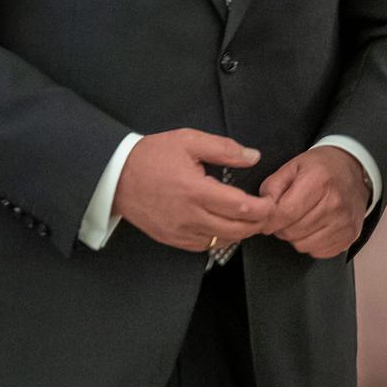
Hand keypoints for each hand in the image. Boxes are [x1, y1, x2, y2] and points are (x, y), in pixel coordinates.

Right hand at [114, 128, 270, 252]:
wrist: (115, 177)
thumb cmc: (152, 156)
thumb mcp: (188, 140)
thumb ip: (224, 149)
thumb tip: (253, 156)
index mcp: (196, 190)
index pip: (241, 207)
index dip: (263, 208)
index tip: (271, 201)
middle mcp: (190, 216)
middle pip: (237, 230)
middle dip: (258, 223)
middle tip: (268, 213)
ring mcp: (180, 232)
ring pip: (223, 241)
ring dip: (241, 232)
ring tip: (249, 218)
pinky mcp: (172, 240)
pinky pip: (205, 246)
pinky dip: (220, 238)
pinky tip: (224, 225)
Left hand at [259, 146, 372, 259]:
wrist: (354, 170)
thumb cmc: (322, 168)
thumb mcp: (293, 166)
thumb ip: (272, 187)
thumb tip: (260, 211)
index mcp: (319, 181)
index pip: (285, 212)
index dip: (268, 219)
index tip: (264, 219)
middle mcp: (335, 203)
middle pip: (292, 231)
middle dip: (281, 226)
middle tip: (286, 214)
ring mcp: (344, 223)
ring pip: (302, 245)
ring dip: (296, 236)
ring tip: (302, 219)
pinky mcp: (350, 237)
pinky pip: (318, 252)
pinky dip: (311, 242)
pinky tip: (315, 226)